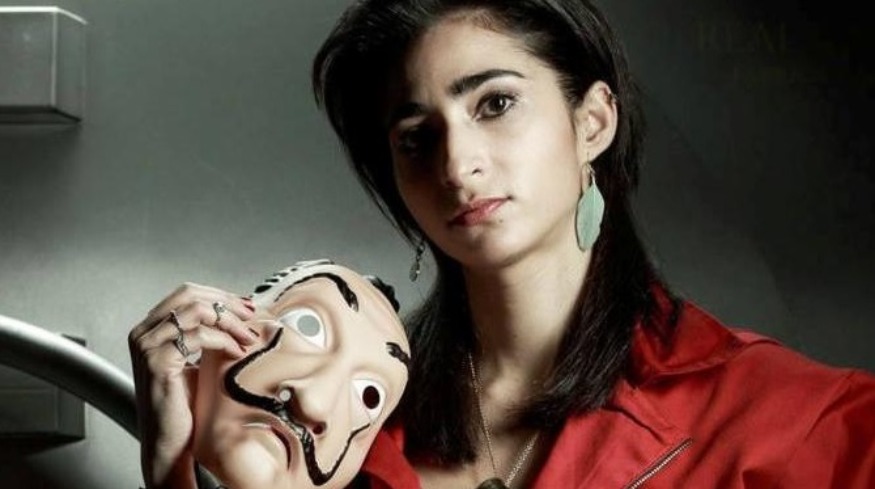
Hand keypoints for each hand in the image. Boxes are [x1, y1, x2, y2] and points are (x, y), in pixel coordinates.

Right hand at [128, 283, 258, 487]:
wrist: (171, 442)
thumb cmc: (184, 405)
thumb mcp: (195, 360)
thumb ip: (205, 334)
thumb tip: (237, 313)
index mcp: (150, 328)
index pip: (186, 293)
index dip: (219, 295)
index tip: (246, 305)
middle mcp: (143, 333)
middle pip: (189, 295)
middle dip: (226, 302)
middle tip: (251, 315)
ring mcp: (147, 346)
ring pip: (196, 312)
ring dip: (229, 322)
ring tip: (248, 337)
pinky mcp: (157, 362)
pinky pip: (197, 337)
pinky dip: (223, 340)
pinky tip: (236, 353)